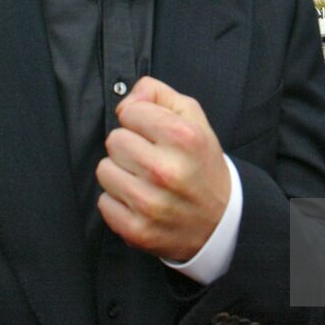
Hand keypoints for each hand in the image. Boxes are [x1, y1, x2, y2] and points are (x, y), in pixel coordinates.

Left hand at [96, 77, 229, 262]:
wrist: (221, 219)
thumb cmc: (201, 163)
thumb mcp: (192, 117)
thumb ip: (157, 94)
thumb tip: (126, 101)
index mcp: (183, 137)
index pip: (129, 113)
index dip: (139, 120)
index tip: (154, 134)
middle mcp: (166, 170)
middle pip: (114, 141)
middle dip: (129, 146)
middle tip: (150, 158)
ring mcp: (150, 203)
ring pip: (104, 170)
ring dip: (120, 173)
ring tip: (144, 180)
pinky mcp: (138, 230)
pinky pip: (103, 203)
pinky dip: (118, 202)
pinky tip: (140, 202)